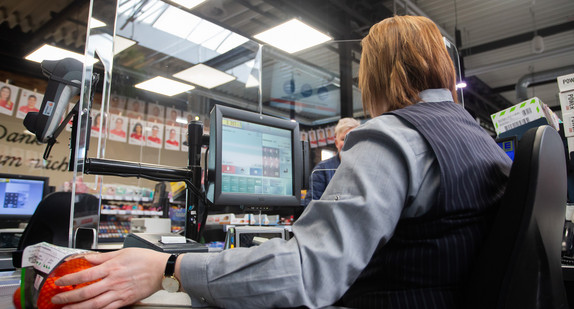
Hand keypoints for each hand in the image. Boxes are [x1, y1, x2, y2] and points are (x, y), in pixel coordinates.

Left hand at [51, 248, 170, 308]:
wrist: (162, 270)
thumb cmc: (145, 259)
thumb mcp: (123, 252)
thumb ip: (103, 256)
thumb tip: (88, 257)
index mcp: (112, 268)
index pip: (85, 274)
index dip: (69, 279)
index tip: (59, 282)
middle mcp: (113, 281)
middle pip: (86, 292)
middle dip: (68, 297)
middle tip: (57, 299)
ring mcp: (119, 293)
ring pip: (94, 304)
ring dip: (78, 308)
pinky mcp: (125, 300)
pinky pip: (108, 308)